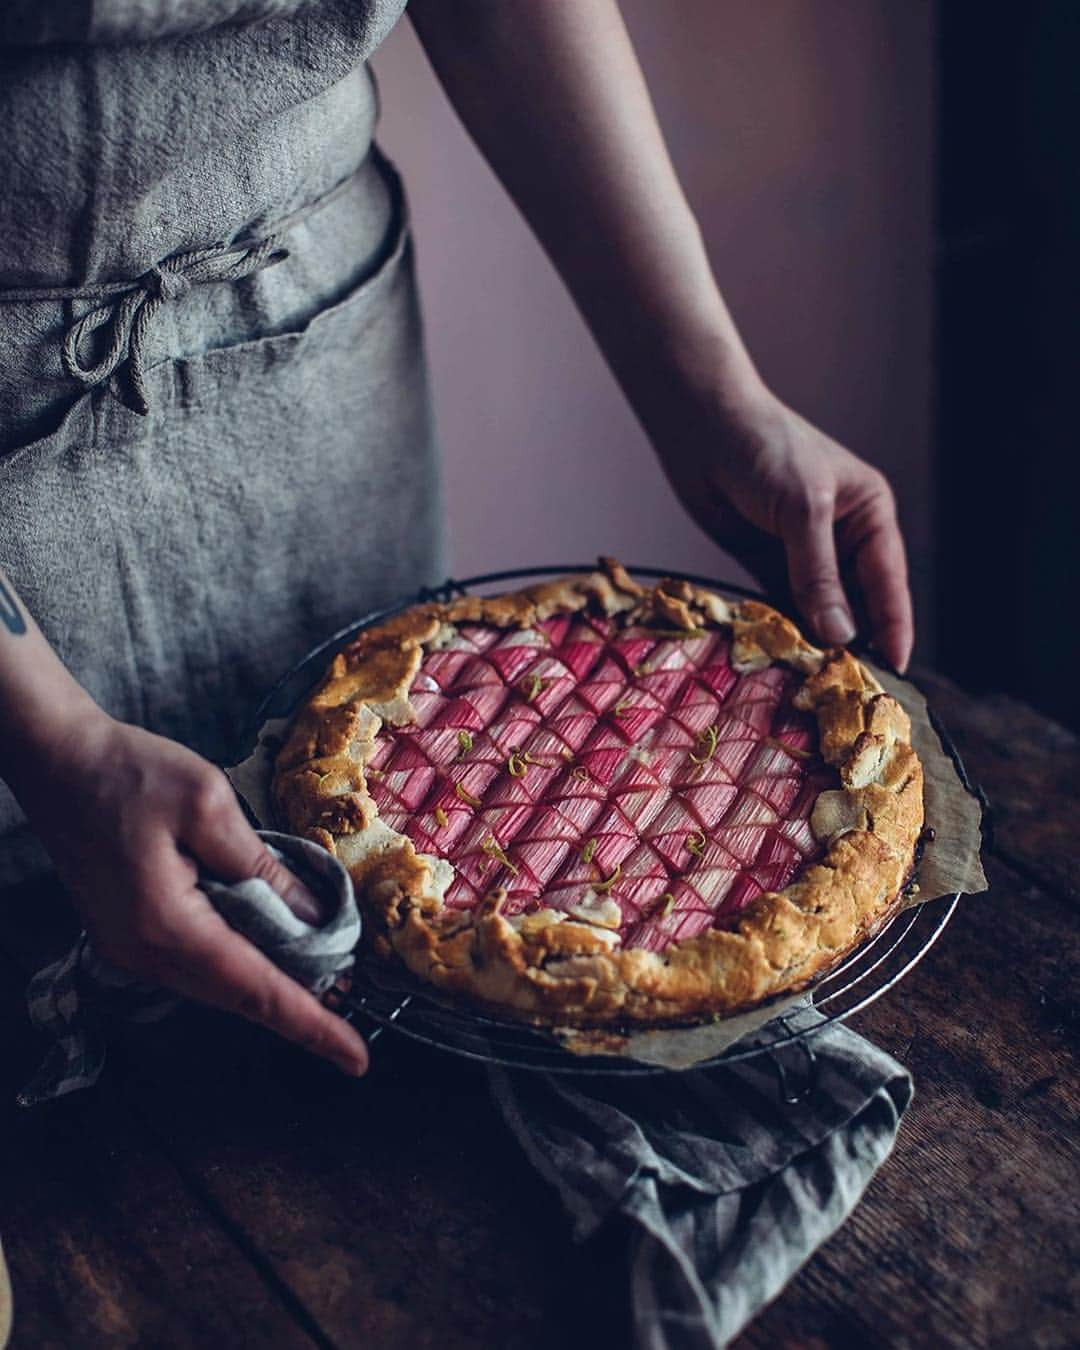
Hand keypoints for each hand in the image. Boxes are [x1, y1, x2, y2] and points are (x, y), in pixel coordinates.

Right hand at [15, 712, 367, 1075]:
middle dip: (298, 1005)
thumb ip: (263, 868)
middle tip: (353, 998)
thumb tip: (314, 917)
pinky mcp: (126, 933)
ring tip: (324, 975)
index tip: (356, 1057)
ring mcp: (128, 948)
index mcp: (166, 925)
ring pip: (215, 985)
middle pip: (236, 997)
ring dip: (268, 984)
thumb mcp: (210, 806)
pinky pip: (194, 965)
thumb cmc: (130, 773)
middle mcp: (142, 953)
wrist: (57, 761)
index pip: (255, 990)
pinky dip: (238, 962)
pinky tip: (269, 944)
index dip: (311, 1025)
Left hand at [658, 385, 913, 671]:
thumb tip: (840, 634)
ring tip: (814, 683)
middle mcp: (842, 536)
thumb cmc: (763, 449)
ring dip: (814, 640)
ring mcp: (803, 551)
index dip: (893, 628)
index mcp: (869, 514)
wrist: (701, 426)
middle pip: (856, 602)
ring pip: (818, 609)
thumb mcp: (801, 509)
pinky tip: (781, 658)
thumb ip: (818, 574)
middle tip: (847, 689)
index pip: (889, 582)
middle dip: (852, 641)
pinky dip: (782, 628)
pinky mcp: (765, 561)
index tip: (894, 673)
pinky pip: (781, 604)